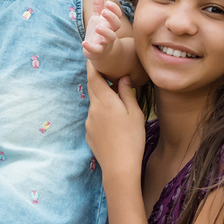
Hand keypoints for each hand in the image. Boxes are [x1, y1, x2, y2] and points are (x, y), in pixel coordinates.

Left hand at [82, 0, 124, 59]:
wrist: (99, 52)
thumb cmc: (98, 33)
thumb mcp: (97, 18)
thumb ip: (98, 6)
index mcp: (110, 24)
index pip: (117, 15)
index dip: (114, 9)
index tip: (107, 3)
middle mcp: (109, 32)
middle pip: (116, 25)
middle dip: (111, 18)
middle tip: (104, 12)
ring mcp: (104, 42)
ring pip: (110, 38)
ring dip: (105, 32)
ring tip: (98, 27)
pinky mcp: (97, 51)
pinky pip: (96, 50)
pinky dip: (90, 47)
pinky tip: (84, 43)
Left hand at [84, 62, 145, 180]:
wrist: (119, 167)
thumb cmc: (132, 139)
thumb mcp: (135, 113)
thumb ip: (127, 93)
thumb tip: (122, 78)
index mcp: (105, 101)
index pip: (94, 77)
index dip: (92, 65)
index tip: (92, 56)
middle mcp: (93, 109)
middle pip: (92, 89)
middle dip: (98, 80)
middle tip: (108, 74)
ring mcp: (88, 122)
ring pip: (95, 104)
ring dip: (103, 100)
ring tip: (119, 106)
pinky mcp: (88, 133)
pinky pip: (94, 118)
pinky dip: (102, 115)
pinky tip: (115, 125)